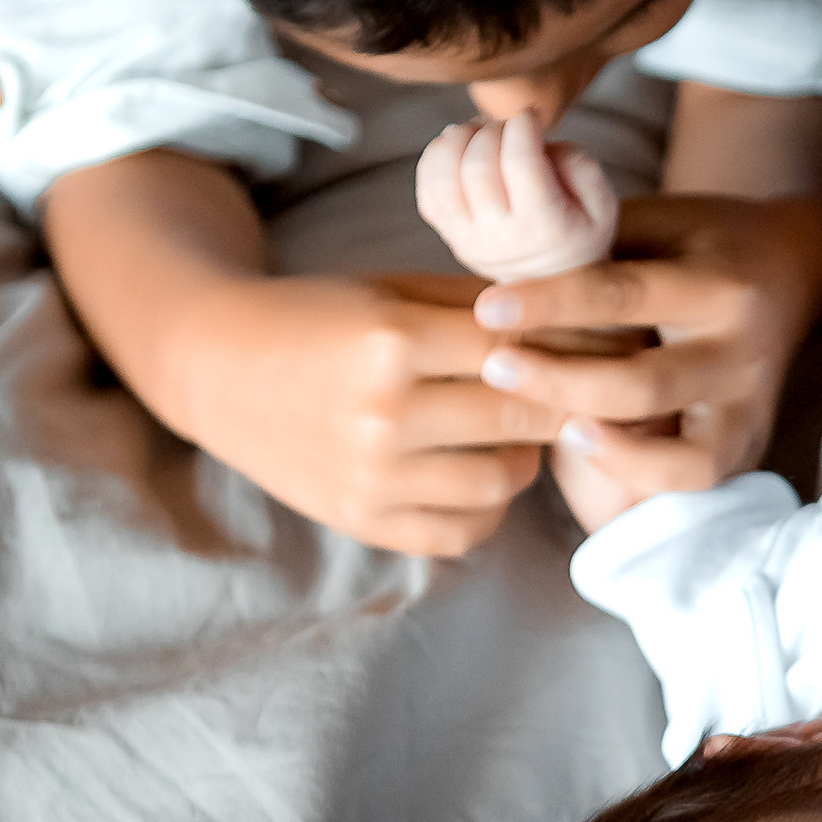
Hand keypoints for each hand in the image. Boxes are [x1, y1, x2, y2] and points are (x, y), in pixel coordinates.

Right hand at [177, 270, 559, 556]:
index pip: (519, 350)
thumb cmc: (315, 317)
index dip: (572, 349)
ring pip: (501, 481)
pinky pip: (461, 532)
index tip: (604, 349)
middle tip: (580, 391)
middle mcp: (384, 415)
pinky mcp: (362, 520)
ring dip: (524, 456)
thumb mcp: (391, 289)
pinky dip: (486, 508)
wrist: (217, 368)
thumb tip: (575, 321)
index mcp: (391, 341)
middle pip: (520, 417)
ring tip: (514, 430)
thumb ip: (478, 306)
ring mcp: (372, 478)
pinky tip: (479, 471)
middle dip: (563, 402)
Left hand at [416, 112, 616, 282]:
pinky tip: (458, 148)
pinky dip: (435, 158)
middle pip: (478, 166)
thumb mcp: (603, 205)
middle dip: (492, 130)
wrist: (551, 283)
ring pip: (443, 178)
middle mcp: (499, 237)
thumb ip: (582, 168)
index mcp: (544, 227)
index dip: (522, 126)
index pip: (520, 163)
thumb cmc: (578, 231)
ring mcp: (467, 238)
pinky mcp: (448, 235)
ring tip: (478, 131)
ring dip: (457, 141)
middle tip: (506, 125)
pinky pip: (427, 191)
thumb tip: (541, 143)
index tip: (530, 114)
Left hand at [463, 187, 821, 526]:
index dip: (550, 305)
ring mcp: (750, 407)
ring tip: (551, 429)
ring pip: (681, 454)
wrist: (787, 269)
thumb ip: (593, 251)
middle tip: (494, 368)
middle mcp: (743, 351)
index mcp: (719, 283)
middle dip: (561, 382)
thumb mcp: (652, 225)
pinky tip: (588, 449)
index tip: (486, 308)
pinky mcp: (747, 443)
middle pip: (644, 385)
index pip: (623, 297)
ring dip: (608, 448)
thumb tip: (502, 274)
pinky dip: (642, 473)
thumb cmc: (695, 242)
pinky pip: (694, 478)